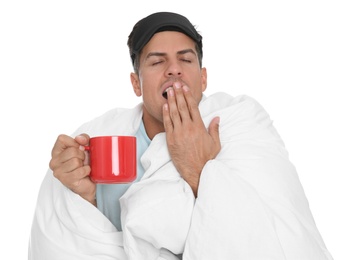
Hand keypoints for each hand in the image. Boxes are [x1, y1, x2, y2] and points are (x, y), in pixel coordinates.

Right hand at [49, 133, 95, 204]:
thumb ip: (83, 138)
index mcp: (56, 151)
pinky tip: (85, 172)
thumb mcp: (85, 146)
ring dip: (84, 164)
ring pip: (76, 161)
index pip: (62, 138)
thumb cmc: (85, 163)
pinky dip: (86, 171)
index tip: (79, 148)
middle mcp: (54, 161)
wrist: (89, 181)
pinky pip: (80, 171)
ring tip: (82, 167)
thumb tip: (79, 139)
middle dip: (82, 155)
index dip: (74, 142)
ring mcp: (58, 172)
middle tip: (82, 161)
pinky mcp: (65, 180)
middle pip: (72, 151)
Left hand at [163, 82, 220, 196]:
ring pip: (174, 113)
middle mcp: (188, 128)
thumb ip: (215, 129)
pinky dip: (166, 114)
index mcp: (199, 127)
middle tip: (175, 84)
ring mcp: (178, 133)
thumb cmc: (206, 158)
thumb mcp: (215, 144)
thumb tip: (217, 118)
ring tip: (168, 91)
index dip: (188, 96)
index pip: (193, 107)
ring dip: (171, 101)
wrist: (196, 171)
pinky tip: (164, 106)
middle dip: (178, 94)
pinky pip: (167, 124)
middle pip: (182, 107)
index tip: (185, 88)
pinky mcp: (171, 139)